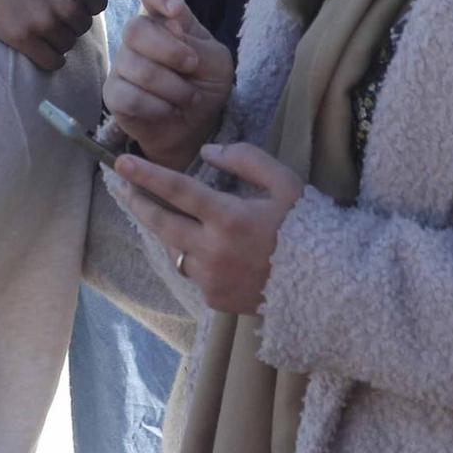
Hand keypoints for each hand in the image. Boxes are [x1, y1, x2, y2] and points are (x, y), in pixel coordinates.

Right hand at [0, 0, 140, 70]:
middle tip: (38, 1)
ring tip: (29, 14)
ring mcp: (44, 19)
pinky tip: (29, 38)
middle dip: (65, 19)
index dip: (76, 1)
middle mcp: (69, 0)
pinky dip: (43, 55)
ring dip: (52, 37)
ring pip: (67, 45)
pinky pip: (50, 61)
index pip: (97, 8)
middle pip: (82, 28)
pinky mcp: (20, 35)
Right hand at [105, 0, 234, 167]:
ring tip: (188, 98)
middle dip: (170, 52)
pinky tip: (168, 110)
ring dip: (172, 88)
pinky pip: (129, 96)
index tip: (176, 11)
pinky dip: (157, 107)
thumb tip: (170, 25)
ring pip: (136, 67)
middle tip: (192, 67)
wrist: (195, 128)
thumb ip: (197, 43)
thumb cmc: (205, 87)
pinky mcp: (113, 93)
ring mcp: (122, 64)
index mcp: (167, 20)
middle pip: (136, 29)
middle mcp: (140, 37)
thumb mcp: (216, 64)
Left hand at [108, 143, 303, 313]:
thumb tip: (207, 152)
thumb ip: (245, 159)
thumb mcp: (285, 183)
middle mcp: (214, 251)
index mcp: (230, 218)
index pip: (176, 190)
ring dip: (173, 232)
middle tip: (119, 185)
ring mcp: (212, 279)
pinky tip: (215, 251)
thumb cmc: (310, 228)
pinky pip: (194, 272)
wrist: (333, 288)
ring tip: (179, 217)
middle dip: (136, 201)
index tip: (120, 162)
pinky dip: (197, 257)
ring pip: (176, 249)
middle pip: (160, 223)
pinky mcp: (215, 300)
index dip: (146, 175)